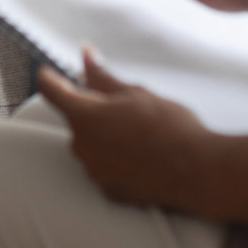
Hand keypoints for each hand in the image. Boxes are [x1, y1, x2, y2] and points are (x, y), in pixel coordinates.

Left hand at [37, 54, 218, 212]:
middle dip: (92, 109)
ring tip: (139, 131)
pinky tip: (140, 153)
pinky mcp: (108, 190)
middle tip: (123, 104)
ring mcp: (94, 171)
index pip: (51, 91)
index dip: (49, 77)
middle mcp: (82, 147)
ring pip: (90, 143)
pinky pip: (103, 166)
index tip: (49, 71)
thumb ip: (102, 77)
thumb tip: (85, 57)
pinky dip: (115, 157)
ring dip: (104, 134)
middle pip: (75, 119)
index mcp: (84, 117)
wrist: (199, 172)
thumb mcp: (136, 93)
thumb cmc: (170, 129)